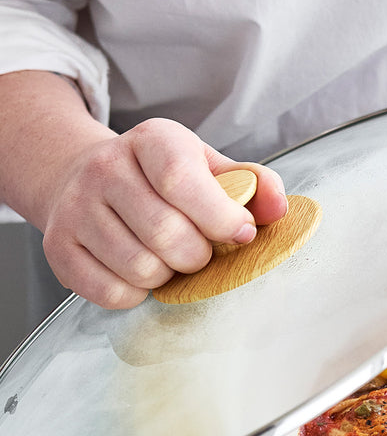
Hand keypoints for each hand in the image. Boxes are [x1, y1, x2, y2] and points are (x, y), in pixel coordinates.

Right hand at [41, 117, 288, 307]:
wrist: (86, 178)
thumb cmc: (164, 180)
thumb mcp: (210, 168)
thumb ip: (253, 185)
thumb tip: (278, 207)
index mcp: (152, 141)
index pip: (180, 180)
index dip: (220, 217)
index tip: (241, 233)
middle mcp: (105, 167)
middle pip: (166, 235)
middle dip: (197, 256)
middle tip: (198, 251)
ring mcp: (75, 207)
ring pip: (141, 269)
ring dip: (168, 277)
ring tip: (167, 258)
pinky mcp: (59, 248)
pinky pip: (112, 292)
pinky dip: (137, 294)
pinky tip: (139, 271)